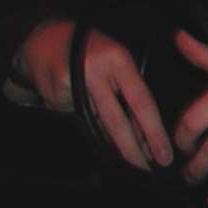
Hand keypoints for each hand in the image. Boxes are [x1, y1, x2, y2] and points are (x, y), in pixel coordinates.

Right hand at [12, 19, 171, 168]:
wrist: (44, 38)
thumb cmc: (90, 52)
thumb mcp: (117, 62)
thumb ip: (129, 93)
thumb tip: (143, 134)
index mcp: (118, 59)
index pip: (141, 101)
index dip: (153, 131)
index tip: (163, 153)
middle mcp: (95, 70)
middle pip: (116, 120)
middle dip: (132, 150)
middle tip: (145, 169)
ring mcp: (71, 83)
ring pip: (96, 124)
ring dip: (114, 144)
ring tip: (128, 155)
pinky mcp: (53, 94)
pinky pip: (76, 118)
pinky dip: (85, 120)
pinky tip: (82, 107)